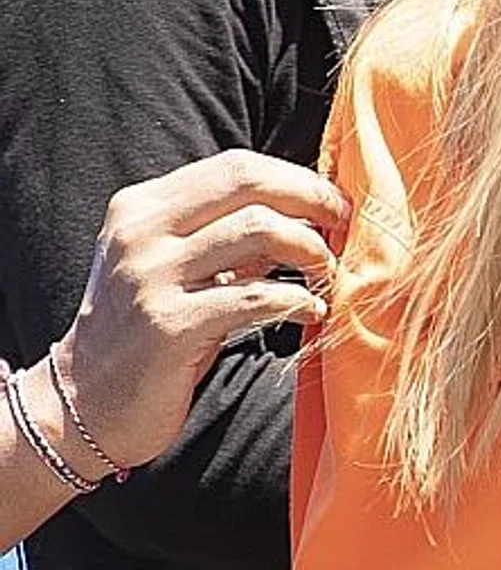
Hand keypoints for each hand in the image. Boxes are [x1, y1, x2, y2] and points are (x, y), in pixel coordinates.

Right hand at [53, 152, 347, 472]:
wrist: (85, 403)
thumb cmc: (146, 335)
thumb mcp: (176, 270)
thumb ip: (225, 238)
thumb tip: (304, 214)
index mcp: (142, 207)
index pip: (235, 166)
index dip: (296, 179)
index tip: (334, 204)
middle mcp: (141, 232)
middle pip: (248, 184)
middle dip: (312, 199)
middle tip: (346, 226)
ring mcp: (150, 277)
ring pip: (257, 230)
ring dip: (311, 250)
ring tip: (329, 274)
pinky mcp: (168, 327)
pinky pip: (253, 298)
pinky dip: (297, 301)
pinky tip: (313, 313)